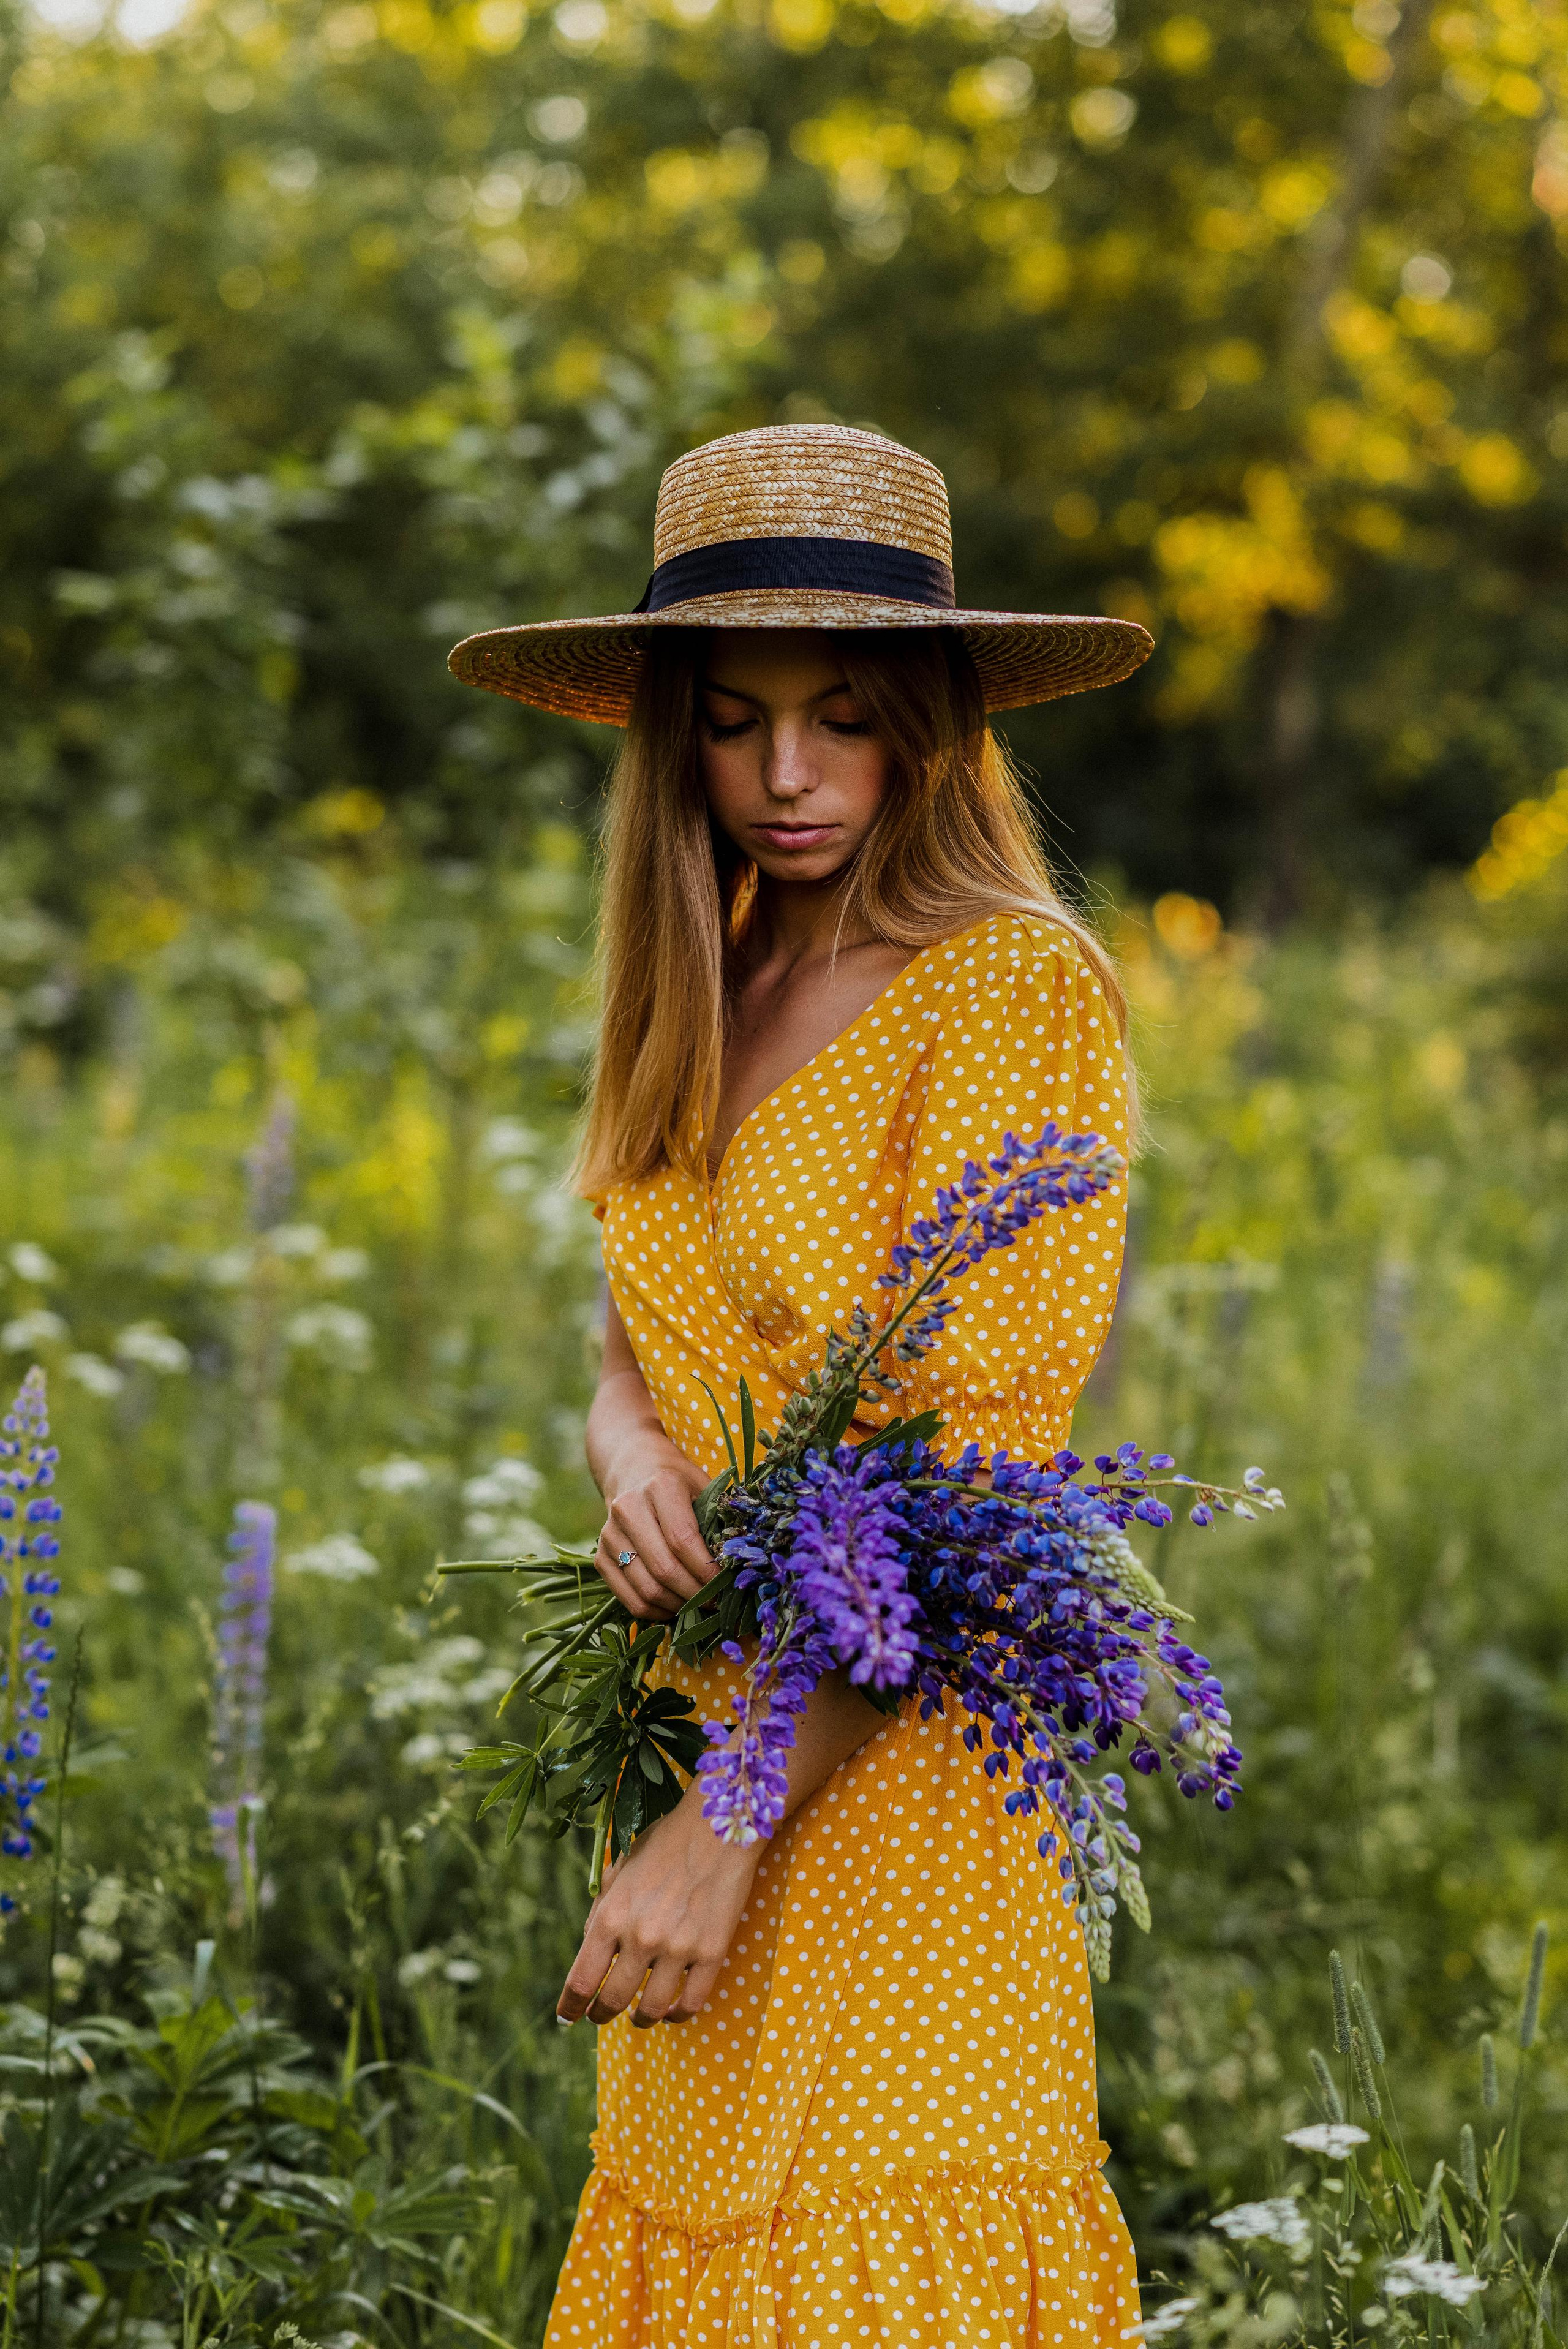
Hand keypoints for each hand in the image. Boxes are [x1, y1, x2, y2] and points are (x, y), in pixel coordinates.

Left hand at [556, 1783, 759, 2027]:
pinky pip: (691, 2002)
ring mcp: (678, 1949)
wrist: (718, 1826)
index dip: (570, 2006)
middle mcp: (640, 1938)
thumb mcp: (619, 1870)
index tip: (567, 2018)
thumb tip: (591, 1948)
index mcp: (611, 1916)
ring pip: (651, 2009)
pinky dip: (678, 2015)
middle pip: (612, 2001)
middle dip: (601, 2015)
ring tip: (639, 2017)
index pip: (581, 1980)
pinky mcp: (711, 1953)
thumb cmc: (664, 1843)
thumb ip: (601, 1910)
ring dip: (641, 2020)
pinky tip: (673, 2011)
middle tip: (600, 2017)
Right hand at [595, 1437, 714, 1621]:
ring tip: (698, 1606)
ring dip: (677, 1606)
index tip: (726, 1585)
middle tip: (716, 1602)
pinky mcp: (600, 1556)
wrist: (633, 1468)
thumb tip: (739, 1565)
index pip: (683, 1540)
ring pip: (645, 1588)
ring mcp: (609, 1534)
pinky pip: (628, 1598)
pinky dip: (654, 1611)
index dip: (706, 1570)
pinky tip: (674, 1606)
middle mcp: (628, 1508)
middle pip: (663, 1568)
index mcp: (660, 1487)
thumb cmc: (678, 1480)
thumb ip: (719, 1519)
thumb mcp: (703, 1485)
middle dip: (695, 1593)